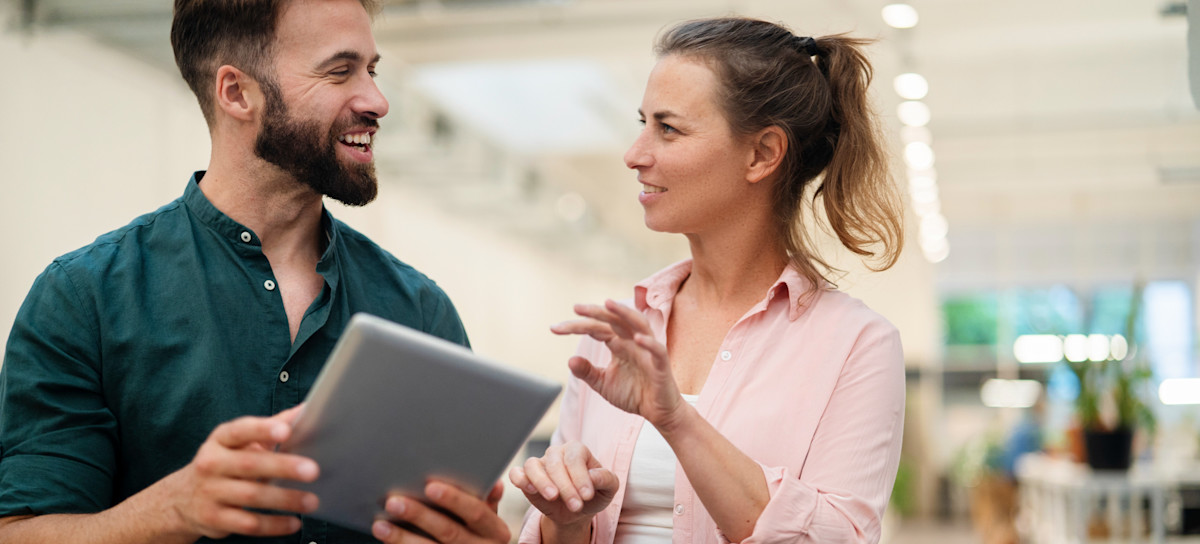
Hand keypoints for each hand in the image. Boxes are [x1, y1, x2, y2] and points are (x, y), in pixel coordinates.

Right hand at [163, 405, 319, 538]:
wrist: (182, 498)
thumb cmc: (224, 463)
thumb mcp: (240, 442)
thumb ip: (272, 425)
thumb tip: (304, 410)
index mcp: (221, 440)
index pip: (240, 431)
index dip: (262, 430)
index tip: (286, 431)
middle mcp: (212, 464)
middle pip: (249, 464)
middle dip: (283, 467)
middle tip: (313, 470)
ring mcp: (211, 492)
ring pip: (251, 496)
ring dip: (285, 499)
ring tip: (312, 501)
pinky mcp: (215, 519)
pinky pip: (248, 523)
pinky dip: (274, 525)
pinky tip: (295, 523)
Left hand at [372, 480, 509, 543]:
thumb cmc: (480, 533)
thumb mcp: (490, 519)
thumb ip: (487, 502)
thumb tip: (493, 484)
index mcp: (495, 531)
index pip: (476, 513)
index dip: (454, 500)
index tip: (430, 487)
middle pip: (449, 532)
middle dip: (420, 516)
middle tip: (394, 501)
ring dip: (402, 537)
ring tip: (380, 524)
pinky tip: (386, 536)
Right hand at [509, 442, 618, 527]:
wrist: (577, 510)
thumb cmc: (593, 495)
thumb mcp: (608, 489)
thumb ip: (606, 479)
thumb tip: (594, 476)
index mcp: (577, 450)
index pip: (575, 457)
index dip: (580, 476)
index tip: (587, 496)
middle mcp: (556, 453)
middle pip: (555, 463)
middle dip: (566, 486)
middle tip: (576, 506)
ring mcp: (540, 464)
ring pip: (533, 465)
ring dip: (542, 482)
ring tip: (553, 497)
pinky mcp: (526, 477)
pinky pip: (516, 473)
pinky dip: (520, 479)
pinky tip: (530, 490)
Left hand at [551, 299, 686, 427]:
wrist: (658, 413)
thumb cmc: (634, 394)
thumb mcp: (603, 384)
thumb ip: (587, 371)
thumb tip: (569, 359)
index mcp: (619, 344)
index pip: (596, 329)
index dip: (576, 326)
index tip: (554, 328)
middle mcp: (632, 341)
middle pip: (614, 320)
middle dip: (595, 313)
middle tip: (576, 308)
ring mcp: (648, 351)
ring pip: (638, 324)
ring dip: (624, 313)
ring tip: (608, 303)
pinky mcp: (661, 365)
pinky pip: (657, 350)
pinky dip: (648, 342)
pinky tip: (636, 338)